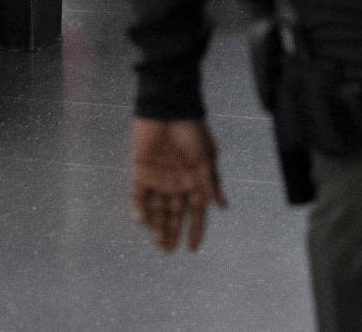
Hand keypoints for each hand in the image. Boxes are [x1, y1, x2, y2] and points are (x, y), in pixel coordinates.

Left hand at [131, 118, 226, 251]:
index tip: (193, 249)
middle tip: (169, 251)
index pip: (196, 213)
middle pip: (175, 215)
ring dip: (157, 226)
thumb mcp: (206, 158)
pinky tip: (142, 222)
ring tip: (158, 244)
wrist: (167, 110)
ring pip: (157, 209)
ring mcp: (158, 178)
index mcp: (194, 182)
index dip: (196, 231)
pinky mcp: (141, 170)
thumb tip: (222, 207)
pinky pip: (139, 194)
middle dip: (173, 233)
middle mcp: (176, 183)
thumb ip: (211, 183)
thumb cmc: (191, 132)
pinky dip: (140, 208)